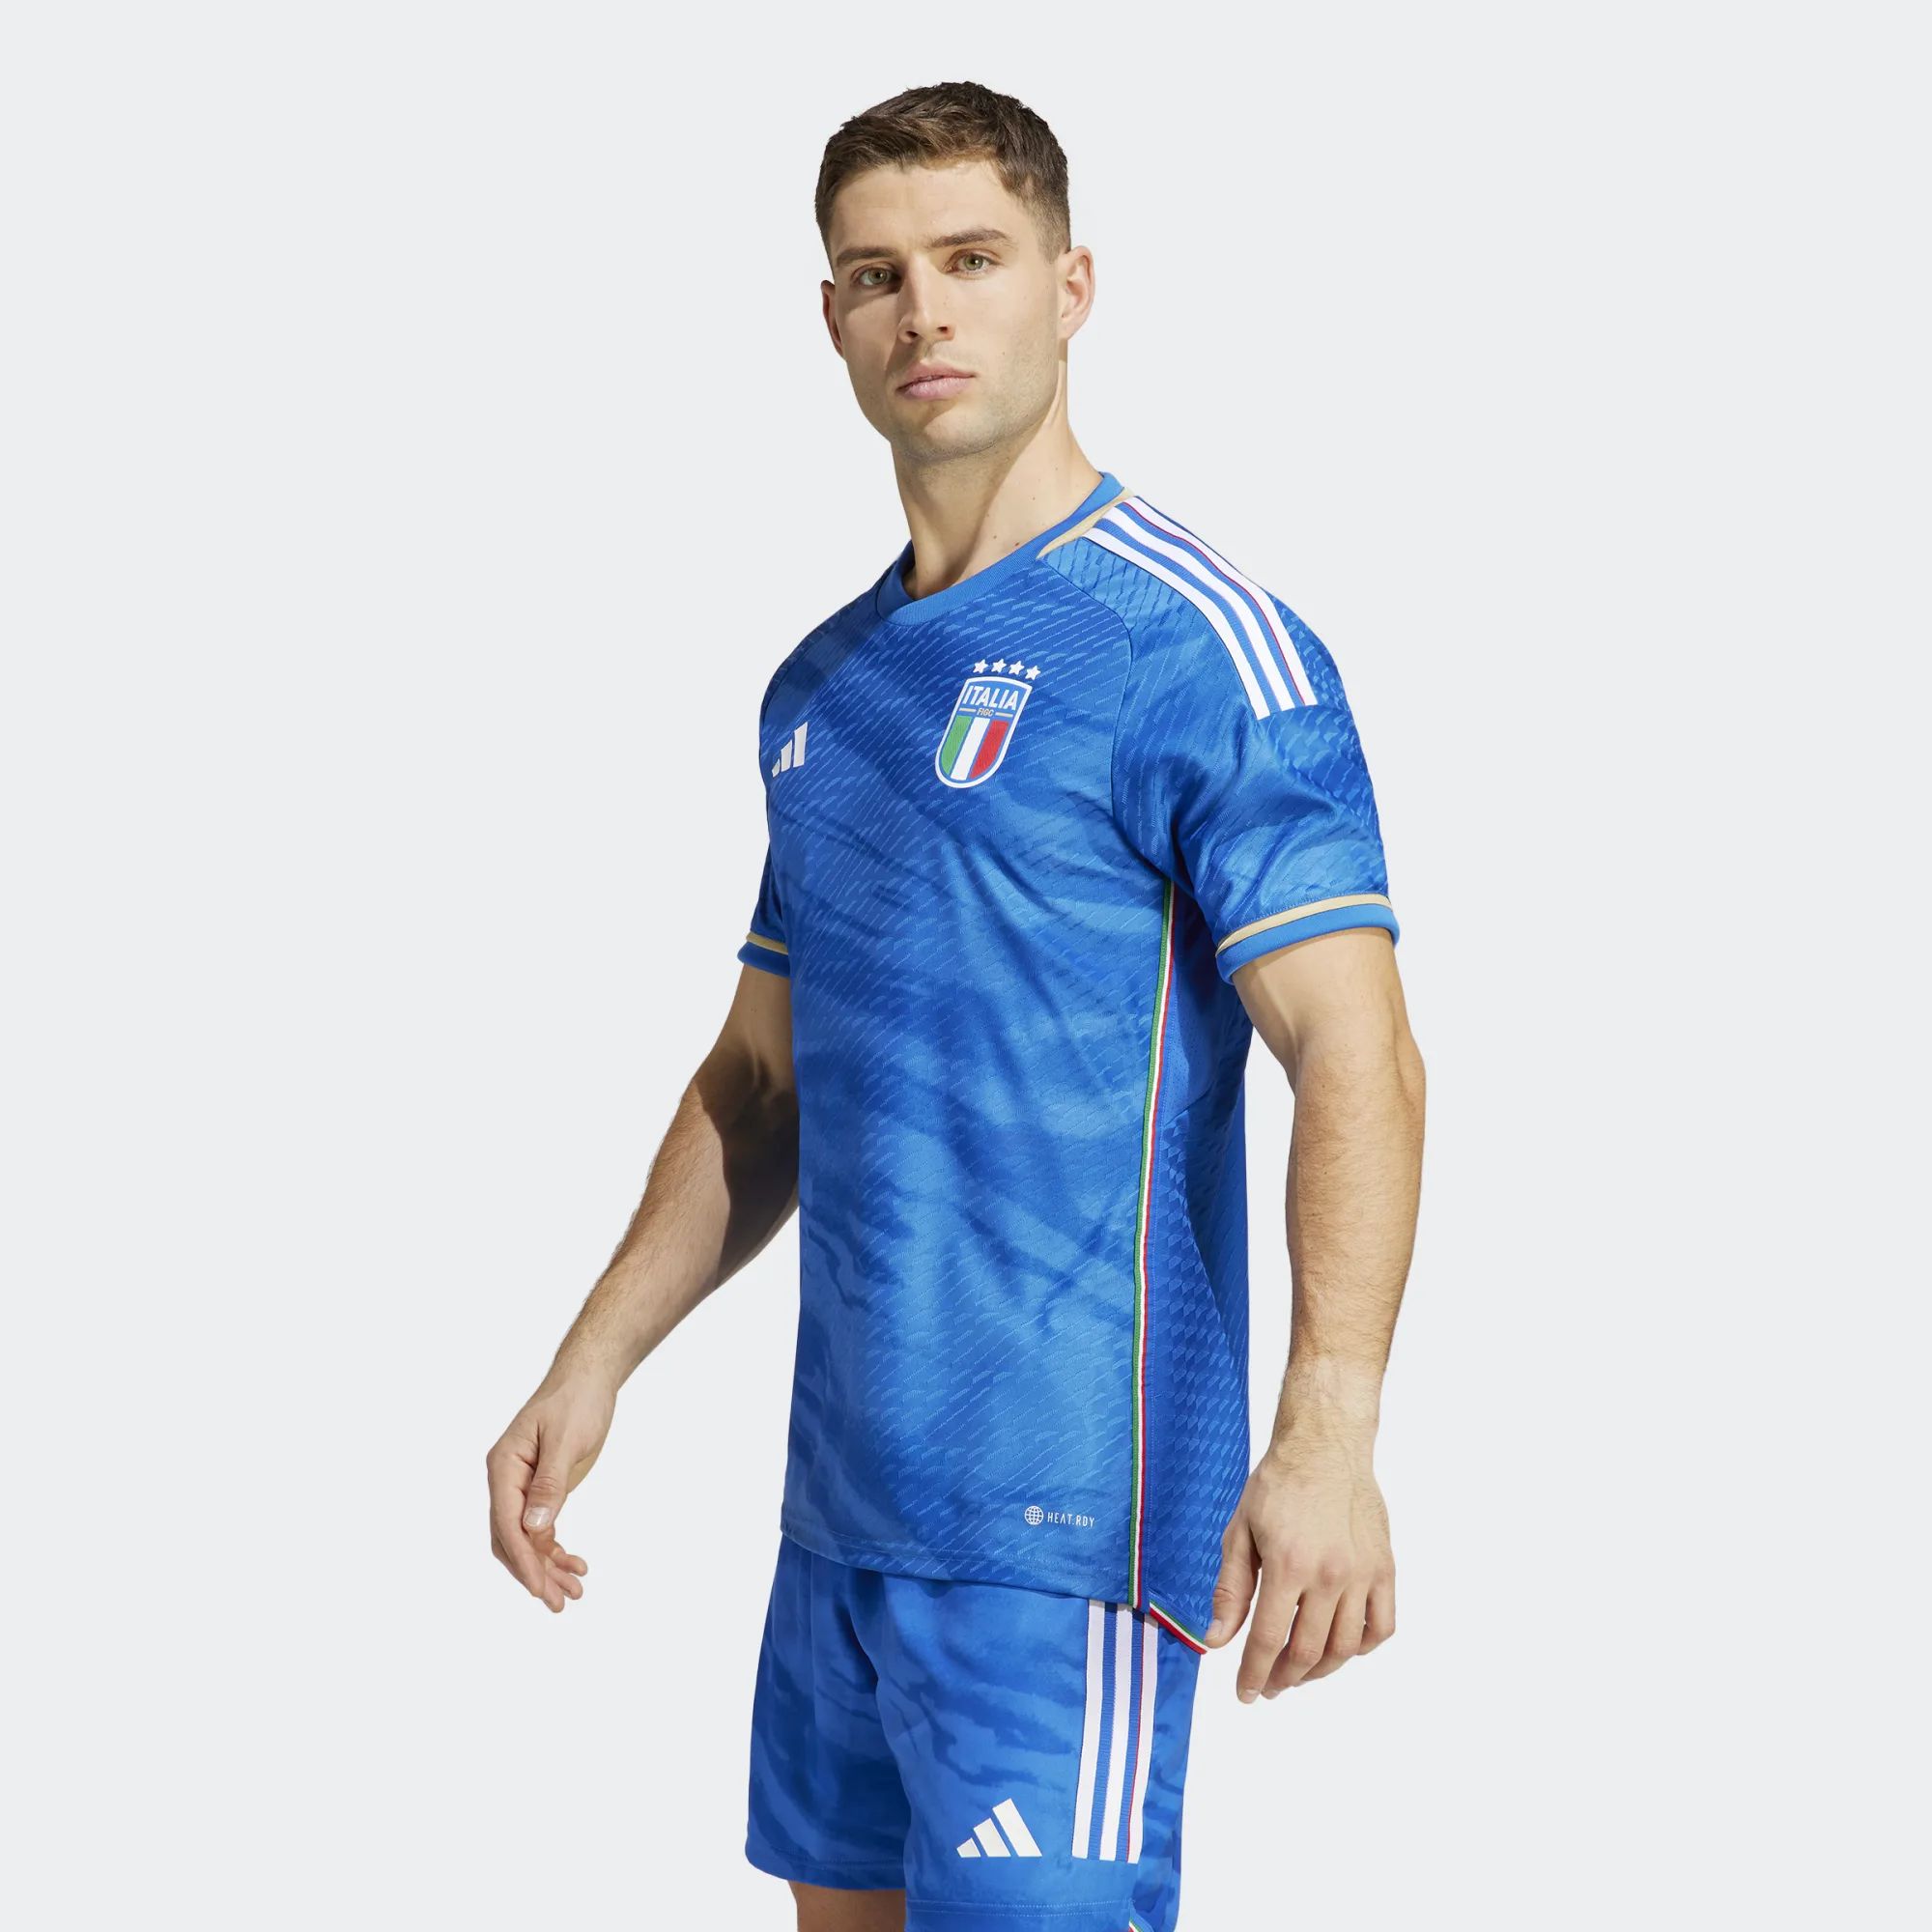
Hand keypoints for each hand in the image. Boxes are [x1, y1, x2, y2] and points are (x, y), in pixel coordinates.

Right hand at [486, 1374, 615, 1611]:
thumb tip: (534, 1529)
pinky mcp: (540, 1490)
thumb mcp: (565, 1439)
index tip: (539, 1588)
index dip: (522, 1559)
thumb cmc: (576, 1400)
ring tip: (573, 1593)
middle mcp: (506, 1480)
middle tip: (558, 1603)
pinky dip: (554, 1550)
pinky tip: (574, 1566)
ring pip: (526, 1540)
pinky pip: (540, 1530)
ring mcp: (522, 1487)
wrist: (589, 1379)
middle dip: (533, 1573)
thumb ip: (549, 1484)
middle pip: (510, 1539)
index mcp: (503, 1466)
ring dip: (546, 1568)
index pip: (506, 1523)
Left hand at [1203, 1434, 1395, 1698]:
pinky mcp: (1384, 1568)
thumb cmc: (1277, 1485)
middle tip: (1269, 1685)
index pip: (1267, 1640)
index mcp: (1287, 1565)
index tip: (1245, 1693)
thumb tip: (1216, 1641)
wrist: (1325, 1448)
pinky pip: (1382, 1626)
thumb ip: (1230, 1590)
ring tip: (1298, 1672)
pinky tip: (1340, 1647)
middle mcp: (1329, 1575)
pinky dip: (1361, 1647)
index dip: (1253, 1674)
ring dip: (1319, 1671)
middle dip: (1283, 1678)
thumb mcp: (1239, 1532)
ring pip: (1345, 1648)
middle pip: (1307, 1652)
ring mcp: (1362, 1574)